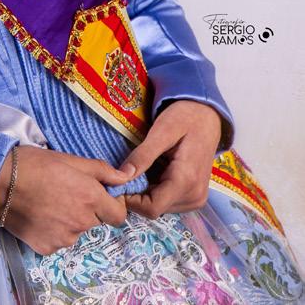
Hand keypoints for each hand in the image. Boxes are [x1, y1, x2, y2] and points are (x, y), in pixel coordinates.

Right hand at [0, 145, 131, 255]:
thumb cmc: (35, 164)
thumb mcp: (70, 159)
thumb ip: (102, 170)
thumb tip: (127, 176)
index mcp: (91, 198)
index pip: (118, 214)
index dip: (112, 204)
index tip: (99, 195)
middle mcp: (82, 222)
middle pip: (96, 220)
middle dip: (87, 209)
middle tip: (66, 192)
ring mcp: (64, 238)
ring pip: (76, 230)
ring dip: (69, 220)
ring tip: (48, 202)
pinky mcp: (47, 247)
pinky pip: (58, 240)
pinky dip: (52, 230)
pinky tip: (39, 214)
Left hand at [120, 99, 222, 218]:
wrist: (207, 116)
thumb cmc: (185, 118)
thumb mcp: (161, 131)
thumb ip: (143, 155)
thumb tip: (121, 177)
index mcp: (186, 181)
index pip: (152, 208)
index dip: (130, 199)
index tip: (117, 181)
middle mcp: (194, 196)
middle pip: (155, 209)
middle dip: (137, 194)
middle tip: (128, 170)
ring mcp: (196, 198)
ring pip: (160, 207)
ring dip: (146, 192)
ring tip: (144, 167)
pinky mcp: (195, 197)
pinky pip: (168, 201)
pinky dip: (156, 190)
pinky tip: (155, 171)